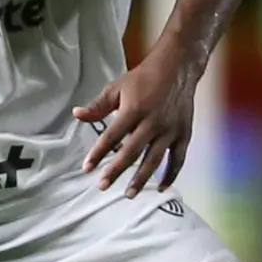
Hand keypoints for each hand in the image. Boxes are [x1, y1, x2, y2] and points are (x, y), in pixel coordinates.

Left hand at [75, 45, 203, 196]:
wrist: (178, 67)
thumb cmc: (144, 77)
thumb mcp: (118, 87)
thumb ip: (98, 105)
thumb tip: (77, 115)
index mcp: (134, 110)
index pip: (111, 136)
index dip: (98, 153)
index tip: (87, 168)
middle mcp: (152, 122)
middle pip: (131, 152)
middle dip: (116, 171)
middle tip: (102, 186)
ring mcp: (170, 130)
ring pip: (154, 160)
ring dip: (141, 179)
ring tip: (129, 194)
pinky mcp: (184, 133)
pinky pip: (177, 159)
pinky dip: (170, 175)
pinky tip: (159, 187)